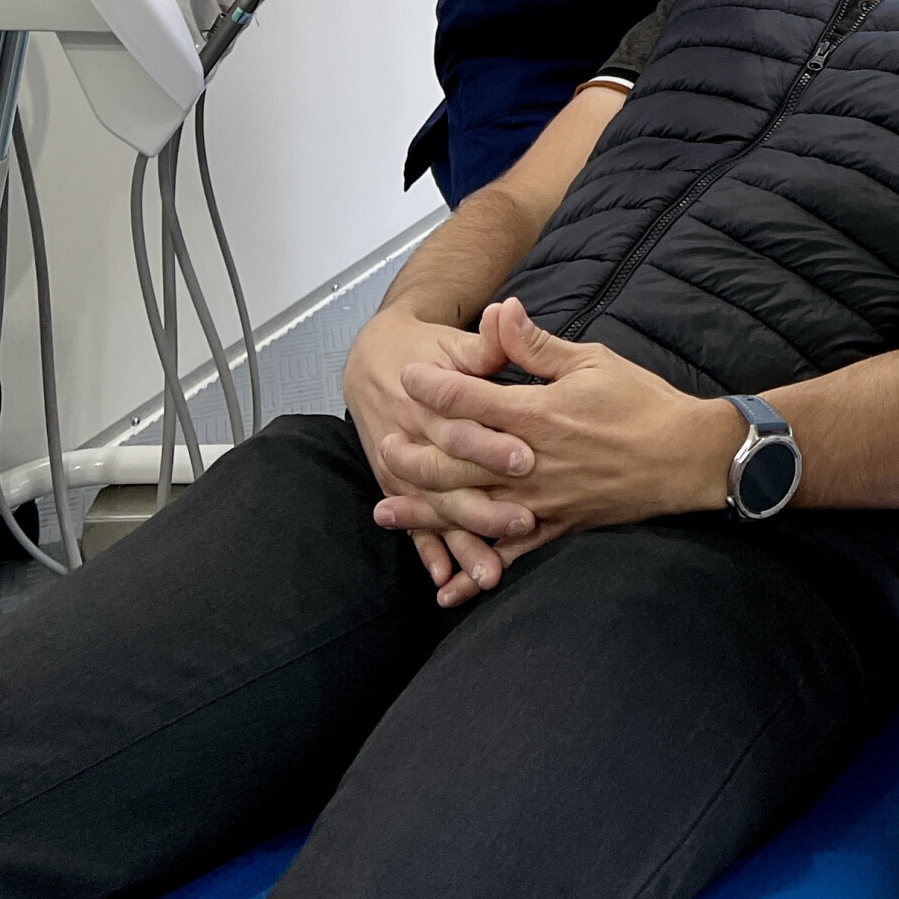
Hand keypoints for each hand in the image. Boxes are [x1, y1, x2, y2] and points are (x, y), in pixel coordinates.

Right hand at [346, 303, 516, 605]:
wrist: (371, 358)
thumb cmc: (424, 348)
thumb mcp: (454, 341)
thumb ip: (486, 341)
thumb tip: (507, 316)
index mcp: (430, 402)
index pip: (463, 425)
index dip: (492, 443)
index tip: (527, 457)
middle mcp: (414, 440)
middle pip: (451, 479)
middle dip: (485, 505)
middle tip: (523, 523)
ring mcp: (404, 469)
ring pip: (436, 512)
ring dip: (462, 543)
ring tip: (491, 572)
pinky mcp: (399, 486)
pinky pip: (416, 526)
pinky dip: (430, 553)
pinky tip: (448, 582)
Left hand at [369, 301, 742, 592]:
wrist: (685, 456)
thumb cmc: (641, 403)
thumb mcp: (591, 360)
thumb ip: (537, 345)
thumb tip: (502, 310)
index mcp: (539, 415)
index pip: (472, 401)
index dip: (436, 388)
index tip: (408, 377)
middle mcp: (532, 462)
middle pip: (458, 461)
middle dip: (415, 455)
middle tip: (384, 445)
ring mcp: (541, 501)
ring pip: (471, 510)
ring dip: (426, 512)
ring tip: (386, 511)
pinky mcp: (556, 527)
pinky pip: (509, 554)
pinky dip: (476, 570)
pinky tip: (446, 588)